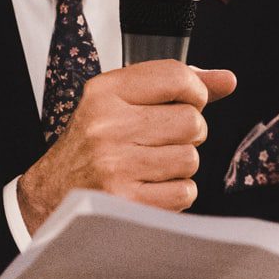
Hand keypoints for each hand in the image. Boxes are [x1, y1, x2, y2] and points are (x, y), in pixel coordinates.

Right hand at [18, 62, 235, 233]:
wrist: (51, 194)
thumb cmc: (93, 145)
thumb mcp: (121, 103)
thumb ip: (176, 87)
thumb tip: (227, 80)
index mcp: (105, 93)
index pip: (176, 76)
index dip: (196, 90)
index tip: (188, 101)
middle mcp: (107, 126)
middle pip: (192, 121)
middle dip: (188, 133)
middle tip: (163, 141)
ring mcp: (115, 166)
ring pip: (191, 158)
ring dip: (180, 165)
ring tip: (152, 165)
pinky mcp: (125, 203)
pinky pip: (185, 191)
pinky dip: (175, 192)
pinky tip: (150, 188)